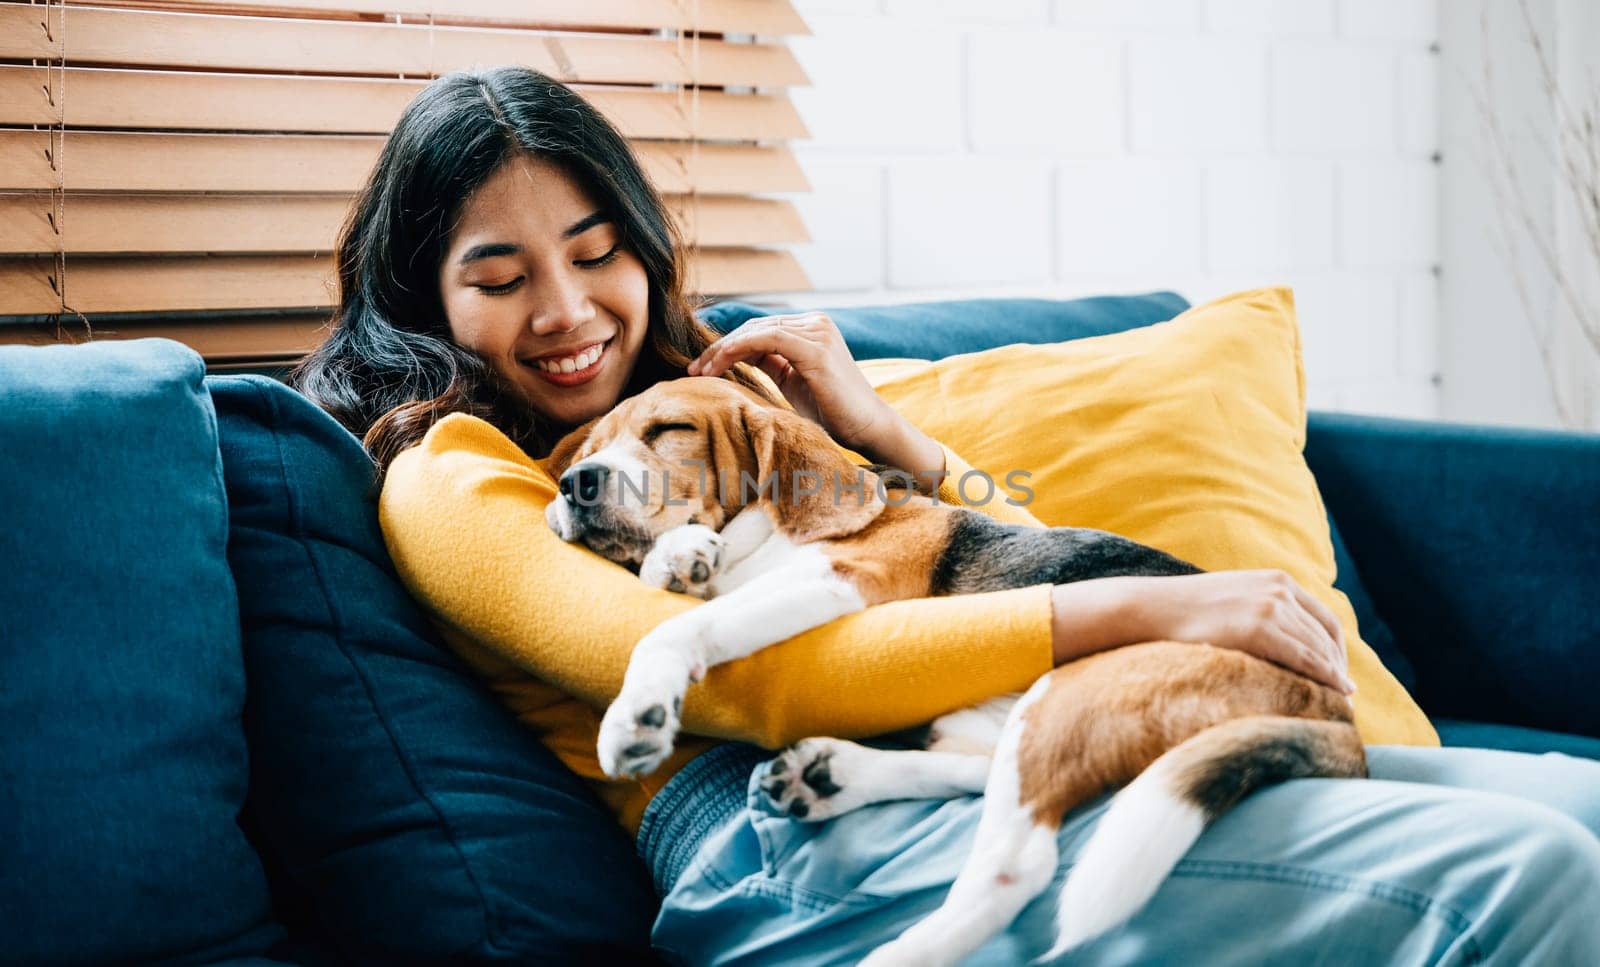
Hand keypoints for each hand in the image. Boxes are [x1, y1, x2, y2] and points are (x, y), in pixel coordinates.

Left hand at [688, 312, 896, 453]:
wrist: (867, 428)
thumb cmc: (832, 411)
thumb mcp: (793, 382)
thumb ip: (771, 363)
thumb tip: (738, 356)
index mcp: (811, 329)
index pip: (760, 329)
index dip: (727, 346)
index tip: (700, 367)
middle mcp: (816, 324)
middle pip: (755, 327)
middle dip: (720, 347)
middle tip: (693, 368)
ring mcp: (818, 333)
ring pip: (757, 330)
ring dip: (724, 349)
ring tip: (702, 370)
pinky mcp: (816, 348)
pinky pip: (768, 338)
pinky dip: (740, 348)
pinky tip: (720, 363)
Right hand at [1130, 570, 1354, 693]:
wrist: (1151, 608)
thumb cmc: (1185, 612)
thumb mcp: (1234, 599)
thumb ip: (1261, 611)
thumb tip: (1279, 642)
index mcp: (1277, 580)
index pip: (1324, 619)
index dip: (1337, 650)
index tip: (1339, 675)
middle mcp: (1280, 589)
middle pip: (1326, 636)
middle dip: (1338, 668)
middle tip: (1344, 697)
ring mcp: (1270, 607)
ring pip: (1319, 649)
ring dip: (1334, 677)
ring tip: (1339, 703)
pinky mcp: (1259, 628)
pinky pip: (1305, 658)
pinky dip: (1325, 677)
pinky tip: (1333, 693)